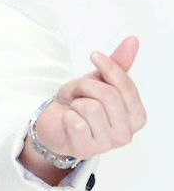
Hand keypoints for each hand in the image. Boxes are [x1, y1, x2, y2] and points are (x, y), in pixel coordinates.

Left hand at [37, 36, 146, 159]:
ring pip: (91, 107)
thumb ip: (118, 63)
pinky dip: (67, 115)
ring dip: (75, 102)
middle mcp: (126, 133)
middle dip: (86, 86)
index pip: (126, 86)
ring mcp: (107, 145)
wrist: (54, 121)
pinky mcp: (86, 150)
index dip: (108, 67)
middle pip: (108, 95)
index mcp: (136, 115)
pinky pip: (76, 121)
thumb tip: (133, 40)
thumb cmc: (80, 102)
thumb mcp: (98, 80)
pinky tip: (68, 121)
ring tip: (73, 108)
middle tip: (77, 93)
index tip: (94, 55)